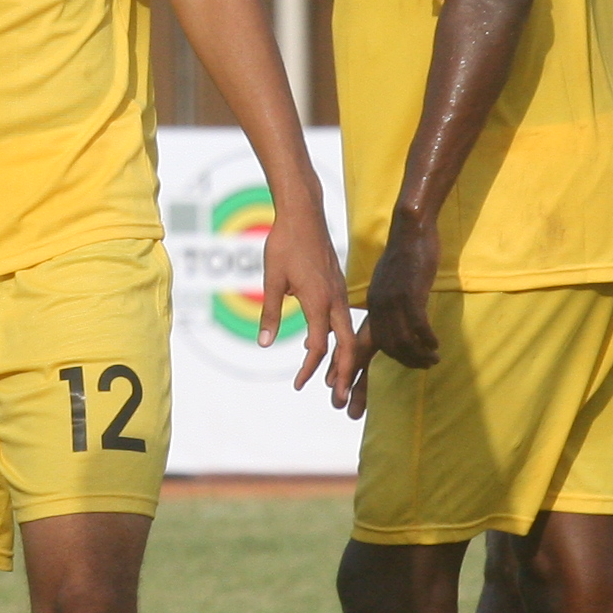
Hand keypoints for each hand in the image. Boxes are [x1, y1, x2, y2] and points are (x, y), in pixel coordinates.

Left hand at [255, 195, 352, 406]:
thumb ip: (270, 313)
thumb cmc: (284, 244)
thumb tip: (263, 344)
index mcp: (317, 300)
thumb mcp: (271, 279)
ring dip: (343, 358)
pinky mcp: (337, 285)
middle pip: (346, 345)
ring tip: (336, 379)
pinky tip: (324, 343)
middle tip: (339, 398)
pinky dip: (339, 338)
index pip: (317, 345)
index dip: (308, 369)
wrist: (303, 214)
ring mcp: (339, 292)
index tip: (298, 384)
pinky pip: (343, 318)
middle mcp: (334, 299)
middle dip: (343, 374)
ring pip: (348, 333)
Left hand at [344, 223, 442, 407]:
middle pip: (366, 353)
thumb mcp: (386, 286)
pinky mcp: (409, 292)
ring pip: (397, 341)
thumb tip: (386, 330)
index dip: (343, 372)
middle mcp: (374, 308)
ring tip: (429, 363)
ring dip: (414, 357)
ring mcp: (391, 300)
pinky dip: (426, 340)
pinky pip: (417, 325)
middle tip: (355, 411)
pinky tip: (435, 347)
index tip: (336, 397)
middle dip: (359, 385)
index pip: (350, 346)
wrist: (410, 230)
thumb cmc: (401, 258)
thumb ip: (385, 309)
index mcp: (368, 308)